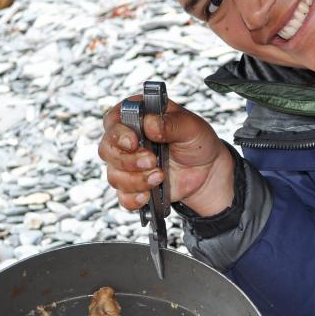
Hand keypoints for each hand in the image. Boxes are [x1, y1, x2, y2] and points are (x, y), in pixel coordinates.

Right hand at [99, 97, 233, 215]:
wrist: (208, 170)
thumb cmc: (196, 141)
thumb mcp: (191, 127)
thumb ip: (171, 123)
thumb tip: (150, 124)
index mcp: (136, 117)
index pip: (112, 121)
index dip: (117, 132)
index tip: (132, 141)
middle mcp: (126, 140)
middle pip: (107, 150)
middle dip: (128, 160)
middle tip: (152, 161)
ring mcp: (127, 165)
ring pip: (114, 175)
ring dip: (136, 179)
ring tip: (160, 176)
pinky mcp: (133, 186)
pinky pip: (123, 197)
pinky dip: (134, 198)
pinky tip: (148, 195)